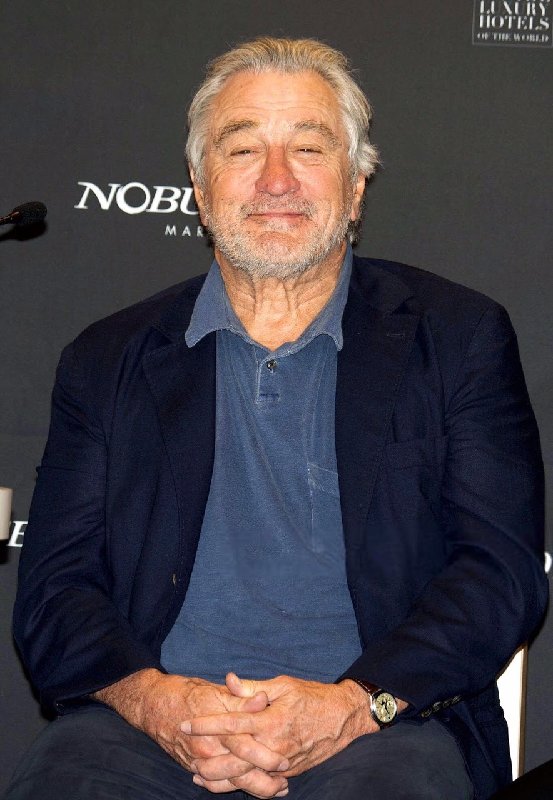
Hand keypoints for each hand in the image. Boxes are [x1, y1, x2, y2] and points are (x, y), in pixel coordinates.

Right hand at [92, 669, 288, 797]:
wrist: (154, 705)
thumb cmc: (187, 693)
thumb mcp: (216, 691)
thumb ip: (241, 698)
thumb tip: (264, 699)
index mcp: (218, 727)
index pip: (248, 747)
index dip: (268, 756)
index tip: (287, 760)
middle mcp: (208, 748)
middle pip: (240, 773)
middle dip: (264, 782)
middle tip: (284, 784)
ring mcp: (199, 760)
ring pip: (230, 783)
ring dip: (252, 788)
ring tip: (273, 789)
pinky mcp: (193, 766)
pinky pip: (215, 784)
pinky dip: (231, 788)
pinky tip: (244, 787)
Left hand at [182, 673, 377, 783]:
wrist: (344, 718)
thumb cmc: (313, 696)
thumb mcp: (284, 685)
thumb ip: (253, 688)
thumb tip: (229, 681)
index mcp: (271, 720)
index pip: (231, 724)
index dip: (206, 724)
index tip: (186, 723)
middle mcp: (274, 744)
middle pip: (233, 757)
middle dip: (207, 756)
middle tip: (185, 751)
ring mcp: (282, 762)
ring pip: (244, 776)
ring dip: (219, 778)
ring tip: (198, 774)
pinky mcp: (289, 772)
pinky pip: (260, 782)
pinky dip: (241, 784)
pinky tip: (226, 782)